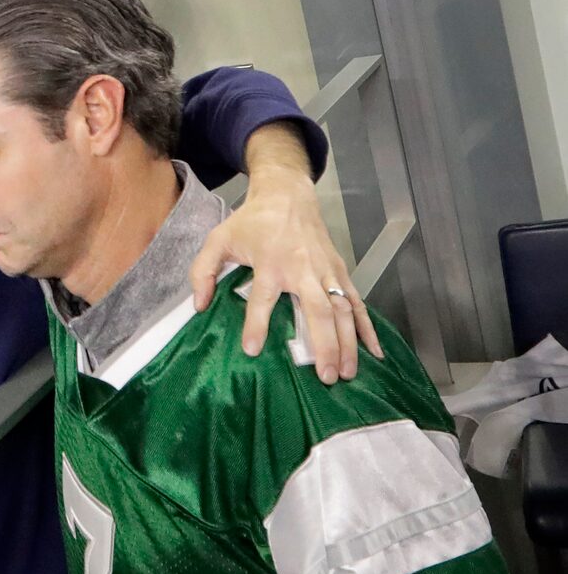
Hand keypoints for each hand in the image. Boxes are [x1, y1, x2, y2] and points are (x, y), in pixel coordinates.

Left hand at [189, 138, 380, 383]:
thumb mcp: (219, 239)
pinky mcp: (340, 272)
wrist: (287, 195)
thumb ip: (204, 271)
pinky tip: (374, 352)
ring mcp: (326, 272)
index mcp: (271, 262)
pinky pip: (357, 302)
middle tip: (325, 378)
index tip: (252, 350)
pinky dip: (368, 327)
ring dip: (348, 343)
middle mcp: (302, 269)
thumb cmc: (252, 222)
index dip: (256, 324)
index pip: (263, 298)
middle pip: (318, 310)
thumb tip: (199, 305)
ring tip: (347, 374)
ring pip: (342, 311)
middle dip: (324, 345)